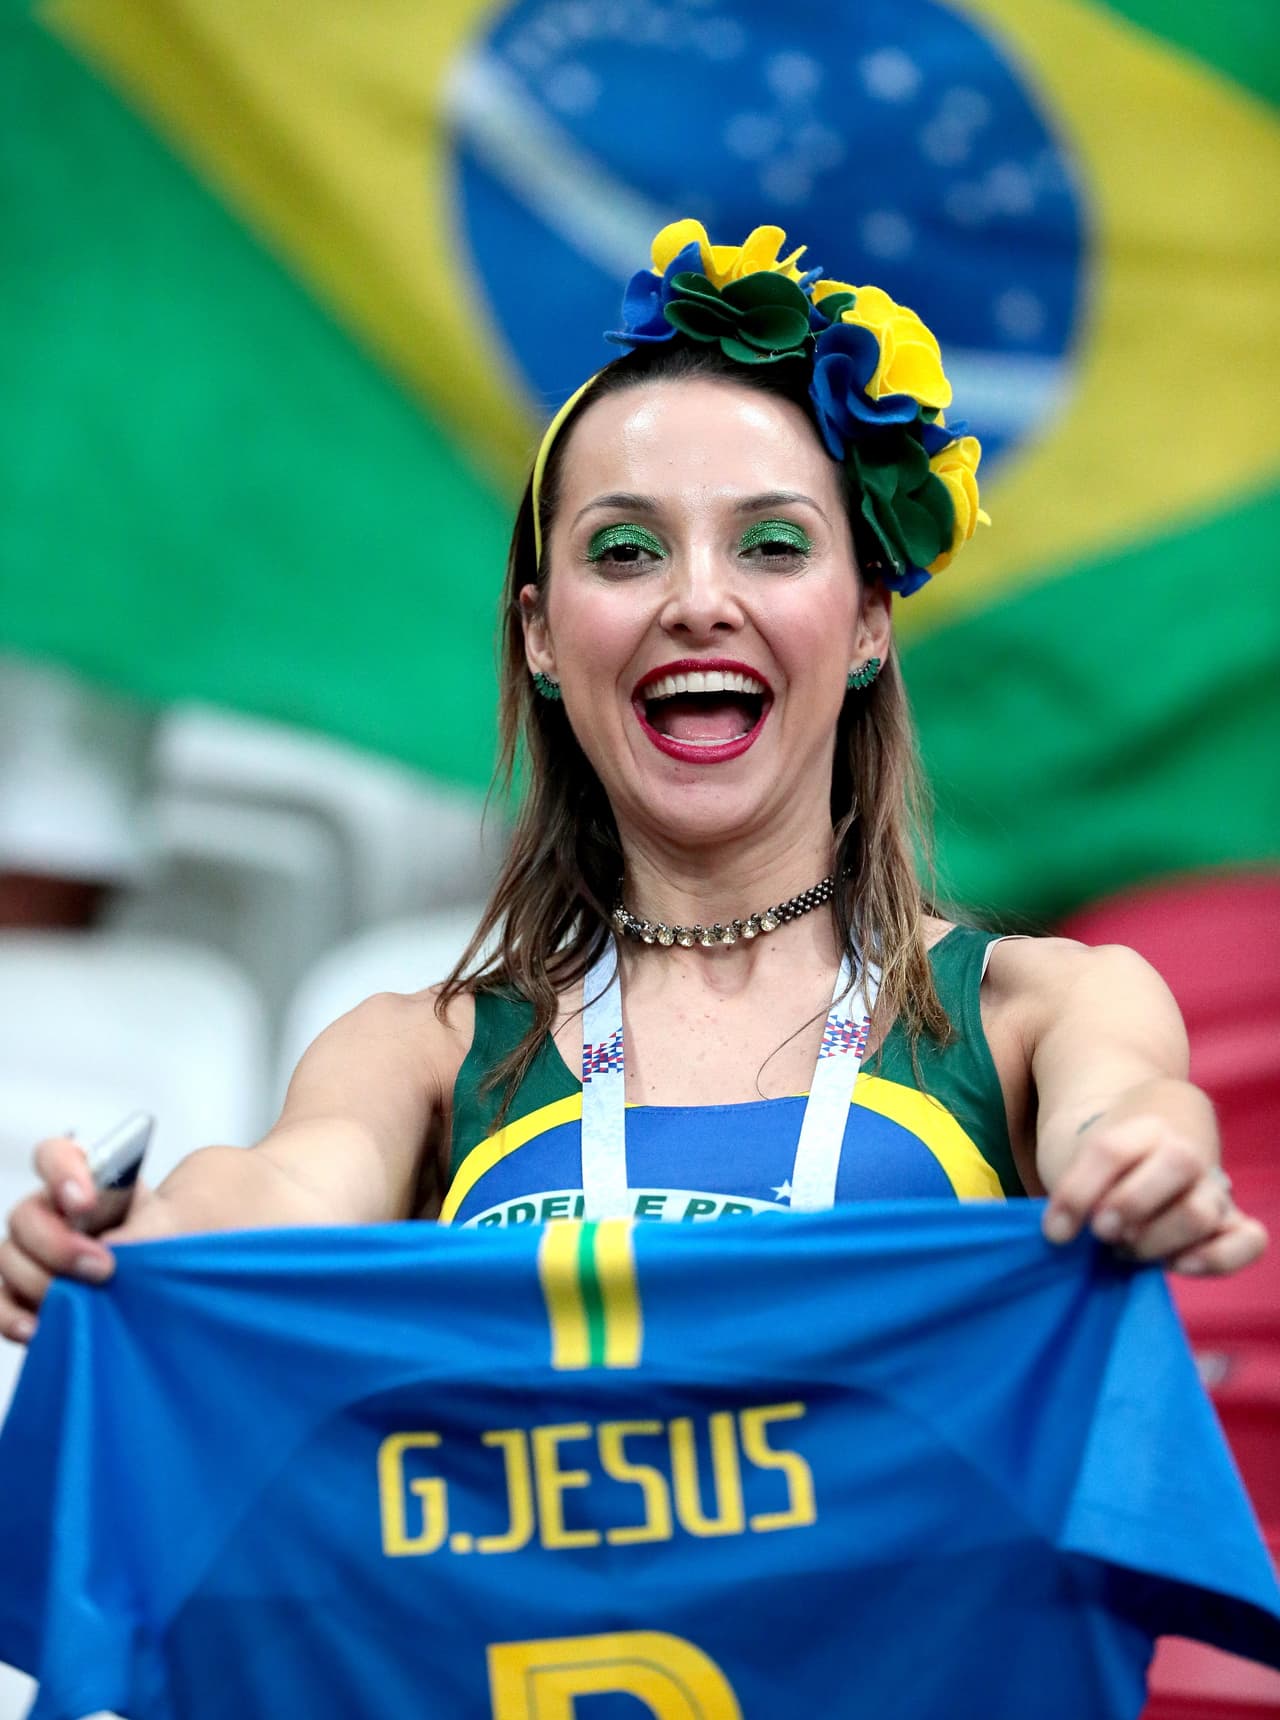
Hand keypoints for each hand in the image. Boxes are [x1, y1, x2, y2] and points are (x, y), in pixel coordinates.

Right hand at [0, 1134, 148, 1343]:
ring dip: (40, 1281)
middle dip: (58, 1244)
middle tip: (102, 1267)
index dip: (61, 1173)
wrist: (167, 1278)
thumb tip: (114, 1250)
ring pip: (9, 1258)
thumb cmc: (165, 1241)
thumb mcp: (167, 1227)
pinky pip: (0, 1302)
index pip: (54, 1155)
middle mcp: (51, 1212)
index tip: (86, 1202)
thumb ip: (143, 1230)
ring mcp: (32, 1252)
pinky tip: (36, 1328)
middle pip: (25, 1216)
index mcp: (84, 1181)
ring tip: (79, 1300)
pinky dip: (11, 1316)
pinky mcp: (24, 1292)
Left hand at [1041, 1084, 1267, 1274]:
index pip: (1112, 1149)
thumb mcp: (1080, 1160)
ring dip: (1158, 1239)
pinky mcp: (1230, 1222)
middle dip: (1130, 1205)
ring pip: (1201, 1210)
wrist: (1146, 1146)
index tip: (1054, 1230)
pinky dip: (1218, 1258)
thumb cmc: (1105, 1164)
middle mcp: (1185, 1152)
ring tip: (1124, 1248)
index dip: (1078, 1193)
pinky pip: (1248, 1240)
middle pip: (1177, 1164)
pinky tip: (1177, 1265)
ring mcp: (1212, 1188)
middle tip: (1100, 1231)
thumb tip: (1058, 1234)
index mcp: (1143, 1125)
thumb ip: (1073, 1190)